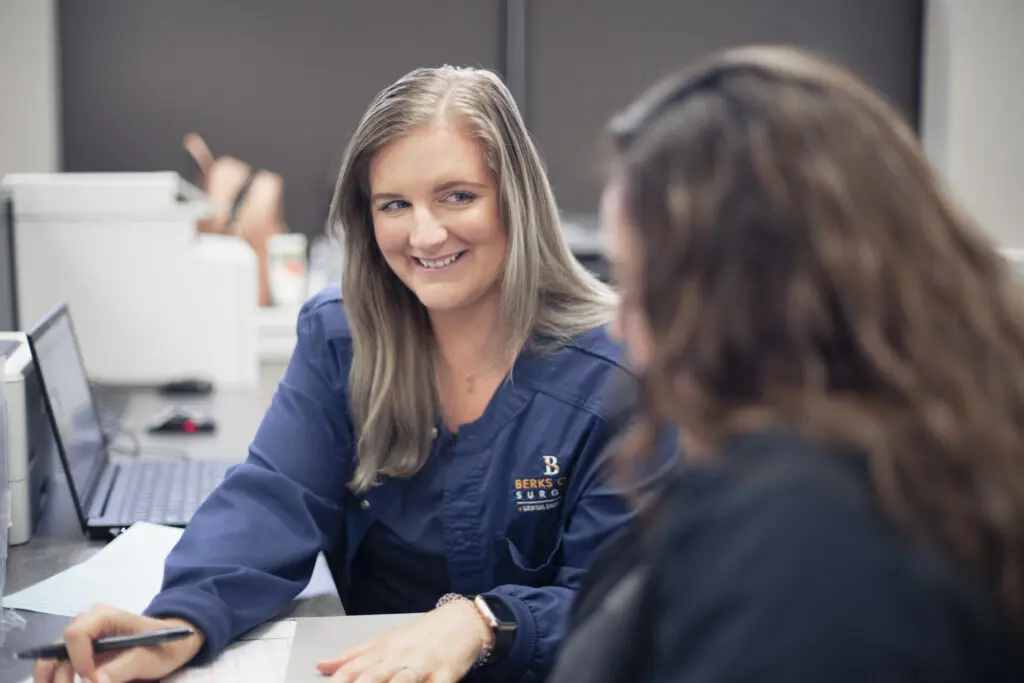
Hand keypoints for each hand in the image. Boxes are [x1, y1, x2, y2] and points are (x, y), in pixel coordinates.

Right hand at [33, 604, 204, 682]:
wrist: (172, 644)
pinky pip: (64, 663)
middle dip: (55, 673)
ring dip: (53, 677)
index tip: (92, 680)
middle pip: (59, 647)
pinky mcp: (84, 651)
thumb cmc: (164, 645)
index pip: (76, 634)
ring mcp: (85, 637)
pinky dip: (59, 676)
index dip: (79, 660)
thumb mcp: (150, 657)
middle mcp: (89, 623)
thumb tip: (96, 681)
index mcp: (105, 617)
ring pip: (55, 657)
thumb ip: (123, 667)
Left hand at [317, 600, 493, 682]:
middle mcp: (398, 659)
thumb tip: (321, 666)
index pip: (350, 670)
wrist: (462, 621)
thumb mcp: (384, 640)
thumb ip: (352, 656)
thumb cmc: (420, 633)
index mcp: (381, 651)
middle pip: (372, 678)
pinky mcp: (446, 676)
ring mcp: (422, 668)